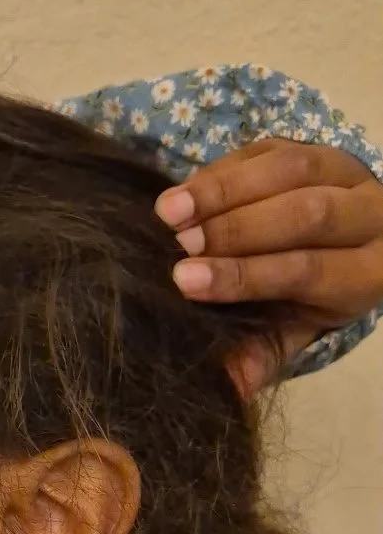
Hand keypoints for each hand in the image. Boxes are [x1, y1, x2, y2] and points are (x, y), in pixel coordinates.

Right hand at [154, 138, 382, 398]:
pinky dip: (222, 171)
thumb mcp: (300, 328)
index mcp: (367, 271)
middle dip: (236, 229)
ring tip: (170, 212)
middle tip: (179, 245)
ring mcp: (346, 172)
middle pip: (306, 214)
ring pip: (290, 170)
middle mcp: (370, 215)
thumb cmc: (315, 295)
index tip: (184, 281)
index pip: (307, 269)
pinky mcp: (313, 147)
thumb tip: (229, 386)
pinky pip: (268, 150)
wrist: (351, 239)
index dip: (245, 274)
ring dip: (223, 190)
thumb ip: (266, 351)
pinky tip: (183, 194)